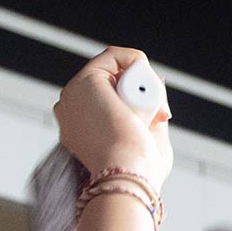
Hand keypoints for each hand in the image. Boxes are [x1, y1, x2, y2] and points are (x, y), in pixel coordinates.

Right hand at [53, 47, 172, 186]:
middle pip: (115, 82)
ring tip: (149, 112)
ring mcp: (75, 94)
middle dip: (144, 92)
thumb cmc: (136, 171)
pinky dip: (139, 65)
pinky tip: (146, 88)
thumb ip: (148, 122)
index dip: (140, 101)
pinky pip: (115, 56)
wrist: (126, 174)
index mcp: (80, 127)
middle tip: (159, 116)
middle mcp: (72, 109)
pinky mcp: (86, 80)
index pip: (112, 98)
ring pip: (118, 70)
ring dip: (144, 84)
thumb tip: (156, 103)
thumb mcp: (146, 143)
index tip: (159, 119)